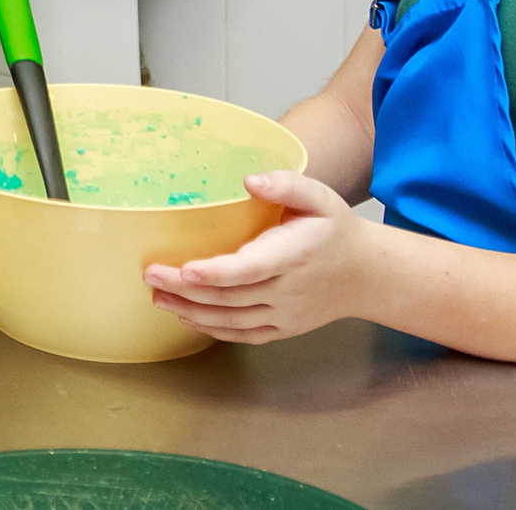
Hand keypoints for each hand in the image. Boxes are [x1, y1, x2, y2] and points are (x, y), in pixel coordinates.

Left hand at [142, 171, 375, 344]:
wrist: (365, 275)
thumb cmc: (336, 230)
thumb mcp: (320, 197)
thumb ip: (286, 184)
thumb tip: (249, 181)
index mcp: (293, 255)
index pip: (248, 269)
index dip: (215, 272)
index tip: (184, 268)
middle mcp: (287, 290)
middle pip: (230, 297)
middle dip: (186, 289)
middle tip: (150, 276)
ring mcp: (284, 314)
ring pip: (231, 320)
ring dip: (192, 312)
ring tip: (158, 298)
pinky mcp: (282, 329)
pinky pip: (243, 335)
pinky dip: (213, 330)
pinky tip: (188, 318)